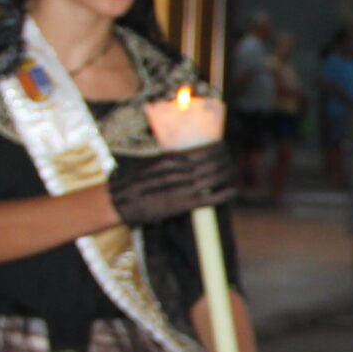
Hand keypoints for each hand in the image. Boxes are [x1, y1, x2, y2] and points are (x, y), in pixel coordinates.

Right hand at [111, 145, 238, 225]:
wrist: (120, 201)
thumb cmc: (135, 181)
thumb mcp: (152, 163)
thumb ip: (170, 160)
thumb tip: (186, 157)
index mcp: (171, 158)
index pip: (203, 150)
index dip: (218, 148)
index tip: (223, 147)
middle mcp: (178, 171)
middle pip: (211, 163)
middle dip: (225, 160)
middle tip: (230, 160)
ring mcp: (181, 188)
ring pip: (212, 178)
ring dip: (226, 174)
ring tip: (231, 172)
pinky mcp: (181, 204)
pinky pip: (207, 199)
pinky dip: (222, 195)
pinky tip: (231, 192)